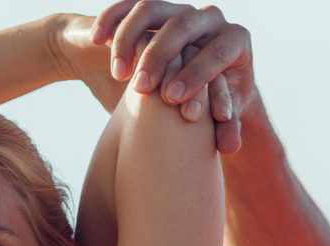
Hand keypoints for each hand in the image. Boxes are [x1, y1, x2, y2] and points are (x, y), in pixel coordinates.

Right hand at [94, 2, 257, 153]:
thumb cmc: (203, 104)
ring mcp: (176, 8)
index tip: (173, 101)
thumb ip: (226, 130)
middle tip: (143, 89)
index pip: (218, 52)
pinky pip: (126, 5)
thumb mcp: (215, 116)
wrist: (181, 85)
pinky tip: (97, 41)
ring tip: (119, 75)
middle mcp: (207, 19)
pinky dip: (110, 19)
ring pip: (151, 9)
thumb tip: (231, 147)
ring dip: (131, 39)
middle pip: (183, 25)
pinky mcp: (149, 9)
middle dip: (161, 57)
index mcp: (232, 41)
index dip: (197, 75)